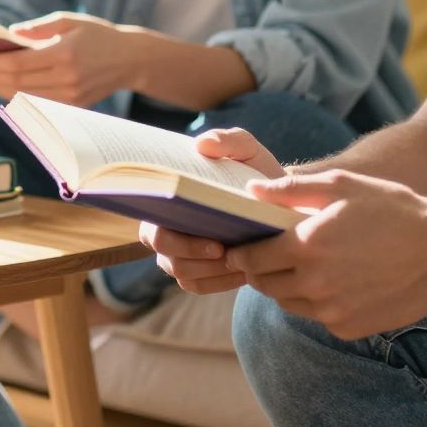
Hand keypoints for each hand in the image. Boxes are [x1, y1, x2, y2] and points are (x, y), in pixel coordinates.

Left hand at [0, 12, 131, 105]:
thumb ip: (38, 28)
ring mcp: (70, 96)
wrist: (130, 59)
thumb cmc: (98, 35)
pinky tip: (3, 88)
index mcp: (63, 54)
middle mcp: (66, 79)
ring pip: (24, 96)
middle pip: (17, 82)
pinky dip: (17, 96)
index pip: (18, 63)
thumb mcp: (69, 21)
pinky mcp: (73, 106)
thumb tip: (10, 34)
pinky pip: (37, 102)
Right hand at [137, 129, 285, 294]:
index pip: (153, 226)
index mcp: (166, 201)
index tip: (213, 239)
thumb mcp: (246, 149)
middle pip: (166, 256)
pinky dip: (220, 282)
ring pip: (183, 274)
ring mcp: (178, 255)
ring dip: (212, 271)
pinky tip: (243, 273)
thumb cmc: (251, 171)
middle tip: (227, 251)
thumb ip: (228, 140)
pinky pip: (198, 286)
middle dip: (195, 257)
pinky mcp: (196, 273)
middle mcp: (164, 230)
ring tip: (241, 261)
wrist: (274, 199)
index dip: (175, 239)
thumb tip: (202, 145)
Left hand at [226, 170, 426, 339]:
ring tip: (304, 266)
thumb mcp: (342, 185)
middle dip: (261, 271)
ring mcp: (332, 311)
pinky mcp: (349, 328)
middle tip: (269, 257)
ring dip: (288, 287)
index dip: (242, 254)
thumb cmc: (392, 209)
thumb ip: (291, 189)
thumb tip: (251, 192)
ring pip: (289, 303)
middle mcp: (314, 284)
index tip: (240, 249)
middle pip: (265, 285)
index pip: (252, 259)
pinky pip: (318, 316)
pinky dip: (318, 302)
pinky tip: (336, 282)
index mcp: (306, 246)